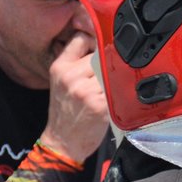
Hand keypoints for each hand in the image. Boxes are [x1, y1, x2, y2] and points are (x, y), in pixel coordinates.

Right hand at [39, 32, 108, 160]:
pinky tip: (117, 98)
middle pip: (100, 53)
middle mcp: (71, 76)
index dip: (95, 40)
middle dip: (107, 62)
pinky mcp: (100, 104)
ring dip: (116, 77)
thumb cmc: (65, 113)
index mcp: (60, 67)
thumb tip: (102, 44)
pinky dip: (121, 91)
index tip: (103, 46)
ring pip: (111, 69)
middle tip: (109, 75)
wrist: (63, 143)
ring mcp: (85, 90)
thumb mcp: (62, 82)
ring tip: (113, 88)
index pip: (81, 38)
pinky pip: (117, 88)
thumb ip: (76, 62)